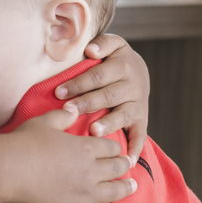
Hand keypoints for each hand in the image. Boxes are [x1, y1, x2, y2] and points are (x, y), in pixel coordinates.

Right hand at [6, 110, 135, 202]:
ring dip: (126, 189)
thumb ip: (62, 116)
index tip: (116, 150)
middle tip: (129, 166)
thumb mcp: (44, 122)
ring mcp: (84, 194)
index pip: (111, 148)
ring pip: (114, 192)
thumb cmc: (24, 143)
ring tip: (133, 187)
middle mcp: (91, 171)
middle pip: (117, 168)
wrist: (9, 169)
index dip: (115, 148)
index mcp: (86, 148)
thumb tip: (74, 109)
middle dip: (125, 165)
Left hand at [55, 34, 149, 162]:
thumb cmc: (114, 58)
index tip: (59, 92)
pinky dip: (135, 147)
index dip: (78, 83)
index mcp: (123, 66)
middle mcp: (134, 85)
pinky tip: (127, 159)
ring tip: (93, 131)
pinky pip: (140, 135)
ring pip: (122, 114)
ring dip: (108, 123)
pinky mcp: (142, 119)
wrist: (138, 69)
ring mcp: (138, 104)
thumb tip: (90, 50)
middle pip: (107, 95)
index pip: (97, 76)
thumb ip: (102, 43)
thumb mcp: (112, 44)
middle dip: (87, 103)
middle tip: (68, 111)